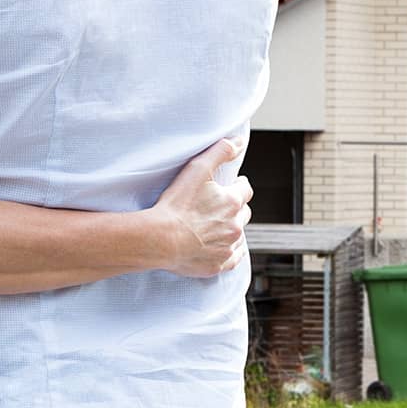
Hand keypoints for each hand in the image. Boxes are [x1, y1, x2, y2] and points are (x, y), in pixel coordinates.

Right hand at [153, 136, 253, 276]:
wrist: (161, 239)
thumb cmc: (176, 204)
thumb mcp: (198, 169)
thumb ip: (220, 151)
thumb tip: (239, 142)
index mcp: (233, 202)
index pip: (245, 189)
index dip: (237, 185)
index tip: (231, 185)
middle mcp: (235, 226)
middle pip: (244, 212)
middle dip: (236, 207)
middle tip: (220, 206)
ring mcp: (228, 247)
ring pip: (239, 236)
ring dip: (231, 229)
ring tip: (215, 226)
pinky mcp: (218, 265)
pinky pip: (233, 258)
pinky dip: (229, 252)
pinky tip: (220, 247)